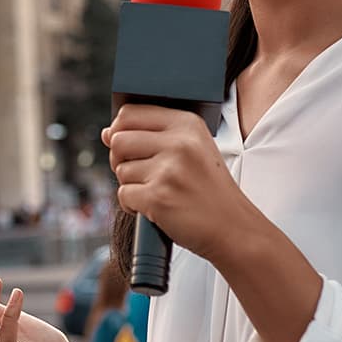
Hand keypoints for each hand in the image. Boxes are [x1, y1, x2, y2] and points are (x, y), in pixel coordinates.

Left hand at [103, 104, 245, 261]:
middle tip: (142, 174)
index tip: (129, 147)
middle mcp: (179, 142)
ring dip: (132, 185)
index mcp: (187, 124)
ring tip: (158, 192)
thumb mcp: (194, 150)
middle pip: (119, 140)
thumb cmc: (210, 191)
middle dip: (121, 159)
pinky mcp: (158, 196)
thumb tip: (108, 133)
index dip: (120, 130)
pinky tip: (155, 208)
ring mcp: (168, 170)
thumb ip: (152, 136)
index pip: (130, 113)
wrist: (233, 227)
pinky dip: (133, 205)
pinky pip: (123, 194)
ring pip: (120, 169)